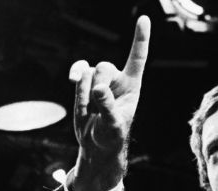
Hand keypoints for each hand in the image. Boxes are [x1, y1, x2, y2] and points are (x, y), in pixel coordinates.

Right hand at [67, 16, 150, 190]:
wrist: (96, 144)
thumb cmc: (111, 136)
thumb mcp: (114, 125)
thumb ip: (107, 106)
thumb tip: (98, 88)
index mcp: (132, 86)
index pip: (137, 58)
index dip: (141, 39)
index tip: (144, 19)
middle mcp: (116, 79)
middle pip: (105, 66)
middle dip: (98, 82)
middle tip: (96, 101)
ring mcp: (98, 81)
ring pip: (89, 70)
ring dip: (84, 89)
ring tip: (88, 108)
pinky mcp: (84, 85)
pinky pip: (78, 74)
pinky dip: (76, 78)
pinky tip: (73, 79)